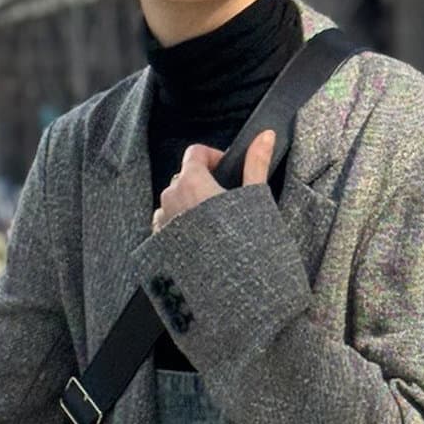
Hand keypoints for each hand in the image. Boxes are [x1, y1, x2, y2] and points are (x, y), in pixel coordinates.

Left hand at [152, 130, 274, 233]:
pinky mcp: (158, 244)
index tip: (228, 171)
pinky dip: (179, 226)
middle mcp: (170, 198)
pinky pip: (166, 224)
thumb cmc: (243, 242)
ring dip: (189, 205)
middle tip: (225, 202)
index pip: (195, 152)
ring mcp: (162, 222)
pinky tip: (199, 242)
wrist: (229, 289)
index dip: (213, 157)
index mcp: (192, 182)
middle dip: (202, 183)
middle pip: (184, 177)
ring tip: (212, 226)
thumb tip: (265, 134)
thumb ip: (256, 163)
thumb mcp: (255, 199)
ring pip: (173, 201)